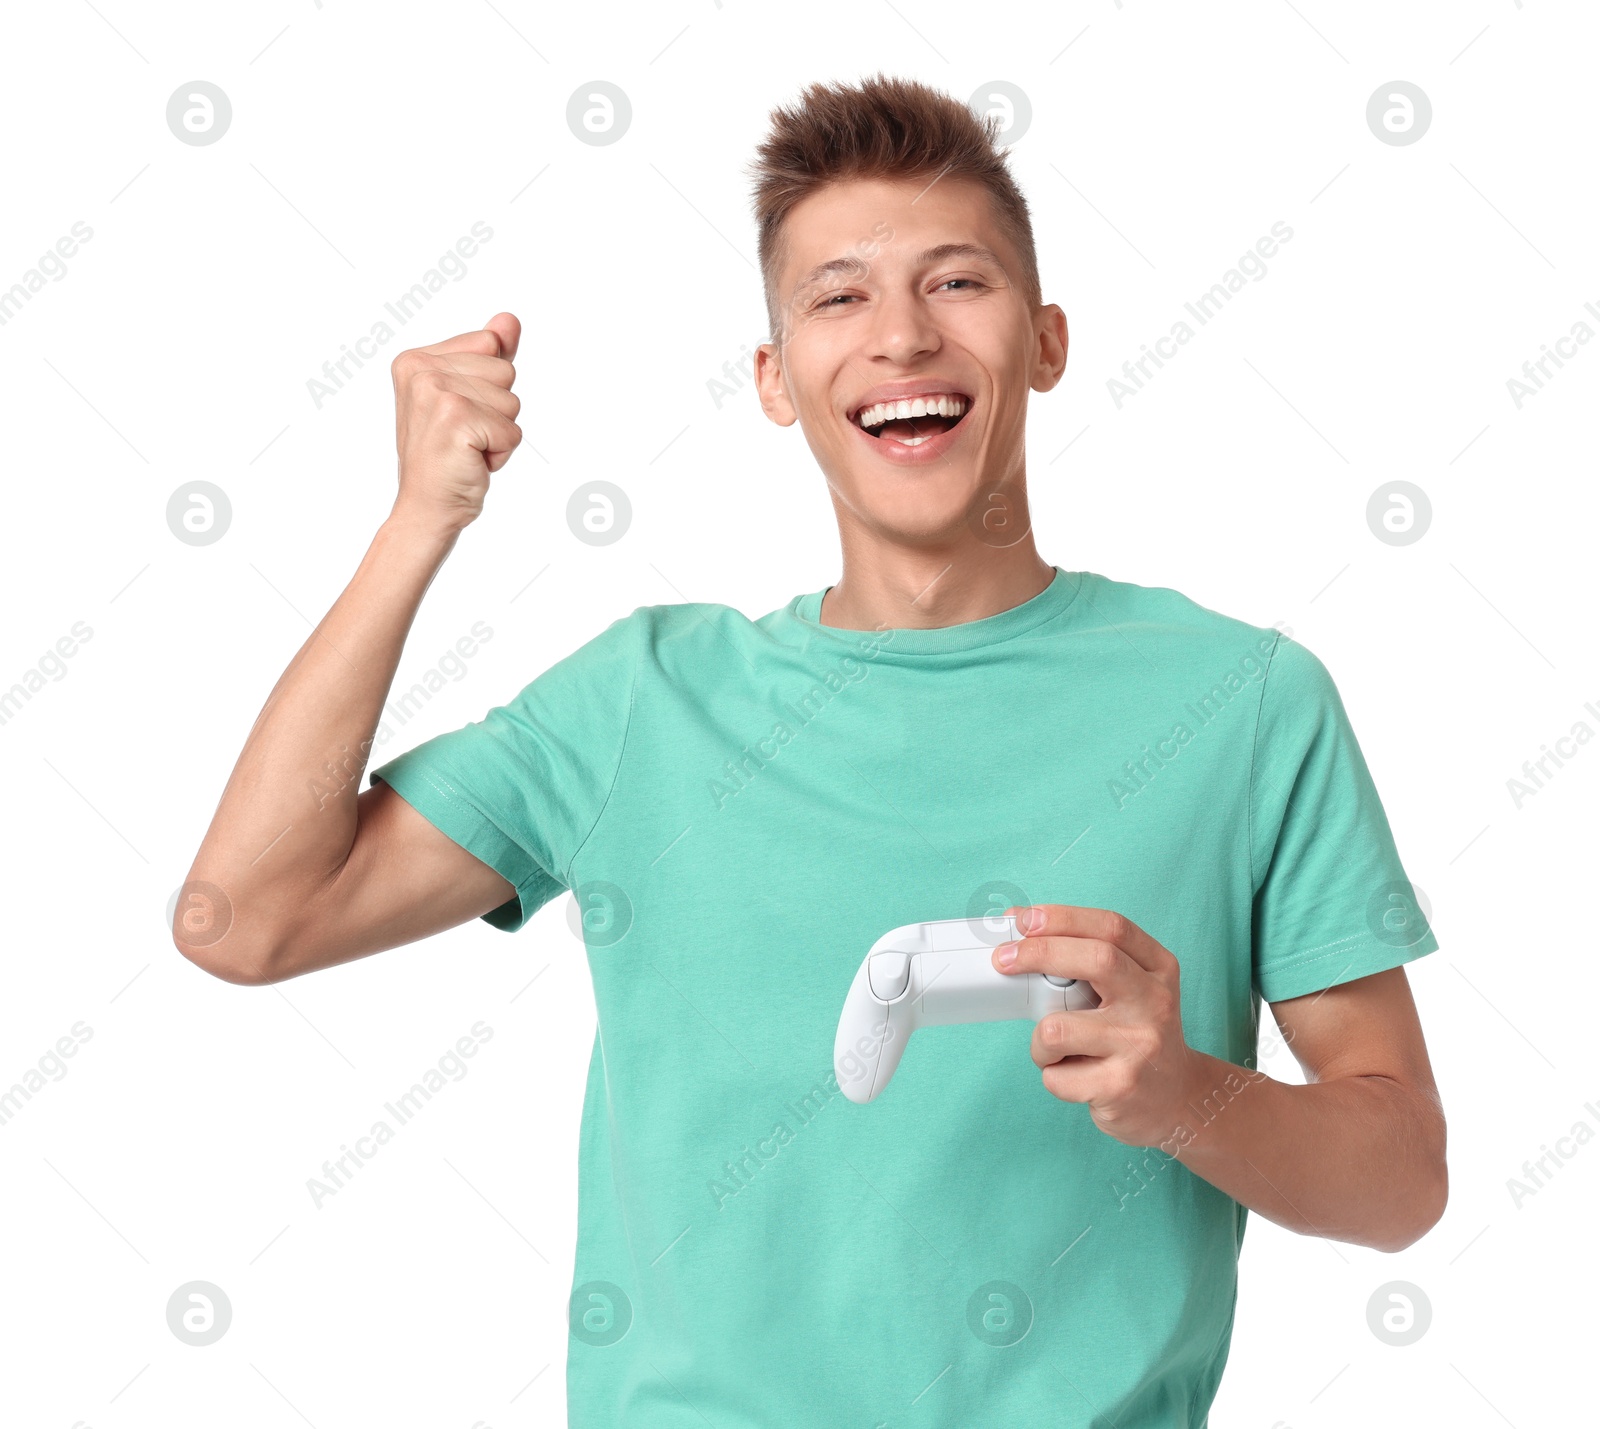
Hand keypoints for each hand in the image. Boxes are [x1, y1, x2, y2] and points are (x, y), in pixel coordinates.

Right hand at [390, 312, 522, 533]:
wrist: (426, 507)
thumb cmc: (447, 455)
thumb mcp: (467, 396)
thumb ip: (489, 355)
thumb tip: (510, 320)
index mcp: (416, 358)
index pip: (491, 344)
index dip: (489, 386)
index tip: (458, 413)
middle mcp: (420, 370)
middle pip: (506, 371)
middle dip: (497, 411)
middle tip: (464, 436)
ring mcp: (436, 393)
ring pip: (512, 401)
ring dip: (499, 433)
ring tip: (467, 448)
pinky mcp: (456, 419)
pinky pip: (513, 430)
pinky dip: (501, 453)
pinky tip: (471, 461)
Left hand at [994, 904, 1199, 1146]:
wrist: (1177, 1099)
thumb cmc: (1135, 1036)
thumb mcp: (1131, 990)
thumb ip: (1089, 963)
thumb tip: (1022, 932)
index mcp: (1158, 969)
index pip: (1112, 928)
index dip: (1063, 918)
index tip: (1024, 919)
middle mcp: (1155, 1003)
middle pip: (1096, 960)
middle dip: (1038, 953)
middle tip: (1003, 959)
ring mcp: (1140, 1046)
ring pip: (1056, 1028)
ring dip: (1039, 1042)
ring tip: (1057, 1051)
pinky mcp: (1120, 1086)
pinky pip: (1056, 1075)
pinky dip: (1052, 1075)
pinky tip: (1076, 1077)